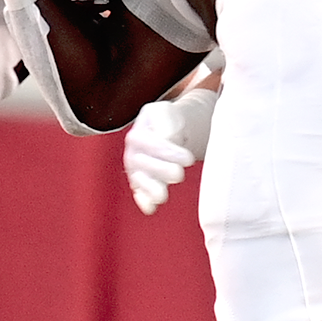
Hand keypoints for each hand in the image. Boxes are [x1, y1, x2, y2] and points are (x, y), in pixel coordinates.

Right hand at [124, 87, 216, 214]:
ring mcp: (135, 170)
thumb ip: (166, 122)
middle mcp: (133, 153)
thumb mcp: (166, 112)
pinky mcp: (140, 183)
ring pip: (139, 180)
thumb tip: (168, 137)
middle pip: (142, 163)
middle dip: (160, 170)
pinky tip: (150, 208)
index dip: (167, 152)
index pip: (149, 144)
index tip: (188, 158)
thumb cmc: (170, 122)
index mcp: (138, 134)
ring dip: (150, 188)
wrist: (171, 132)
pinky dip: (144, 200)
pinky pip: (139, 192)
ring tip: (162, 196)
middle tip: (179, 174)